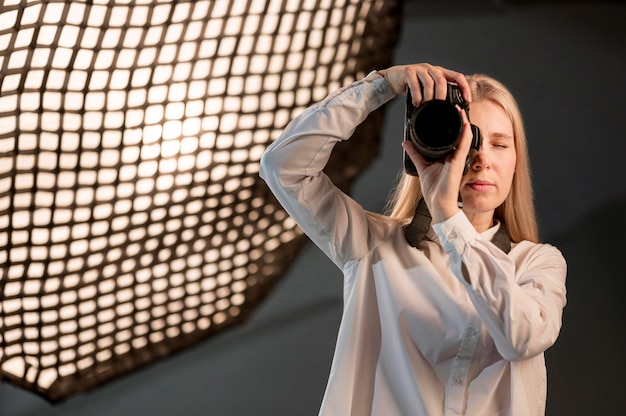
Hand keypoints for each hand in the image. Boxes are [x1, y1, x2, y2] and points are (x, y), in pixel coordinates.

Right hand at [378, 63, 470, 105]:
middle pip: (442, 81)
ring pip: (429, 83)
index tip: (467, 100)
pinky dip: (417, 96)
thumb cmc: (412, 85)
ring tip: (426, 107)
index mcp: (440, 72)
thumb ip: (436, 94)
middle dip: (442, 96)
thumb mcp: (427, 89)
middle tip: (439, 107)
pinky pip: (415, 85)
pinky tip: (416, 103)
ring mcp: (420, 69)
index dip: (464, 87)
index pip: (457, 76)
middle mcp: (431, 69)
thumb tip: (447, 109)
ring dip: (428, 98)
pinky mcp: (408, 72)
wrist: (393, 78)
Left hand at [402, 105, 473, 223]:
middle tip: (455, 105)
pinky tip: (465, 124)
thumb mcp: (422, 166)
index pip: (453, 135)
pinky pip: (463, 147)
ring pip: (464, 137)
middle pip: (460, 133)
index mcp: (449, 155)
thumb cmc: (434, 189)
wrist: (438, 204)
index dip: (453, 122)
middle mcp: (455, 156)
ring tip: (461, 109)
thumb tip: (405, 142)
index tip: (448, 109)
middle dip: (459, 119)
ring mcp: (458, 159)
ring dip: (464, 122)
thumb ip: (415, 153)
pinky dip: (465, 135)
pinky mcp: (458, 164)